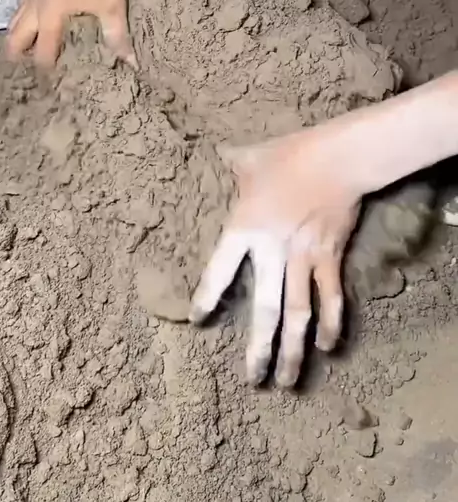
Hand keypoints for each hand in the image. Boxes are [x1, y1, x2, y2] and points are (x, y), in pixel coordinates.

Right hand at [6, 0, 136, 68]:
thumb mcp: (112, 5)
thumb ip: (117, 36)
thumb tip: (131, 63)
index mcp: (50, 13)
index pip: (42, 50)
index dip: (46, 69)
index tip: (52, 86)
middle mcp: (37, 4)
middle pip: (17, 35)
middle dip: (19, 55)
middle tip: (26, 73)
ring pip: (16, 18)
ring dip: (18, 36)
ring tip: (23, 52)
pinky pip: (23, 5)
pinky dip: (23, 17)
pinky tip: (31, 19)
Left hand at [190, 132, 360, 386]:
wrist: (338, 158)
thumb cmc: (290, 154)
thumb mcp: (250, 157)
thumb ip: (231, 164)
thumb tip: (216, 154)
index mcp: (245, 227)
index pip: (219, 271)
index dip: (207, 297)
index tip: (198, 319)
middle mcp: (273, 251)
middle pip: (264, 309)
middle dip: (259, 348)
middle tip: (252, 379)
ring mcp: (304, 258)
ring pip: (298, 313)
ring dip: (293, 349)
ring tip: (286, 381)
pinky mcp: (330, 257)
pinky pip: (330, 297)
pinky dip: (331, 323)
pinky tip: (328, 347)